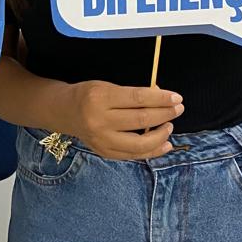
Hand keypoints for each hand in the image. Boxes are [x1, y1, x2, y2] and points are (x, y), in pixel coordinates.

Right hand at [63, 82, 182, 159]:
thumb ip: (131, 95)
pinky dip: (153, 151)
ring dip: (162, 135)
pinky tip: (165, 144)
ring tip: (170, 126)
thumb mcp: (106, 87)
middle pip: (141, 119)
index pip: (138, 98)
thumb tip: (162, 100)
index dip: (161, 98)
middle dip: (165, 114)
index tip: (177, 98)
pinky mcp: (104, 152)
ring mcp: (102, 140)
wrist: (63, 111)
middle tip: (178, 109)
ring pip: (141, 143)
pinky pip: (134, 155)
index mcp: (100, 98)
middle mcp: (100, 120)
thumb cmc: (88, 95)